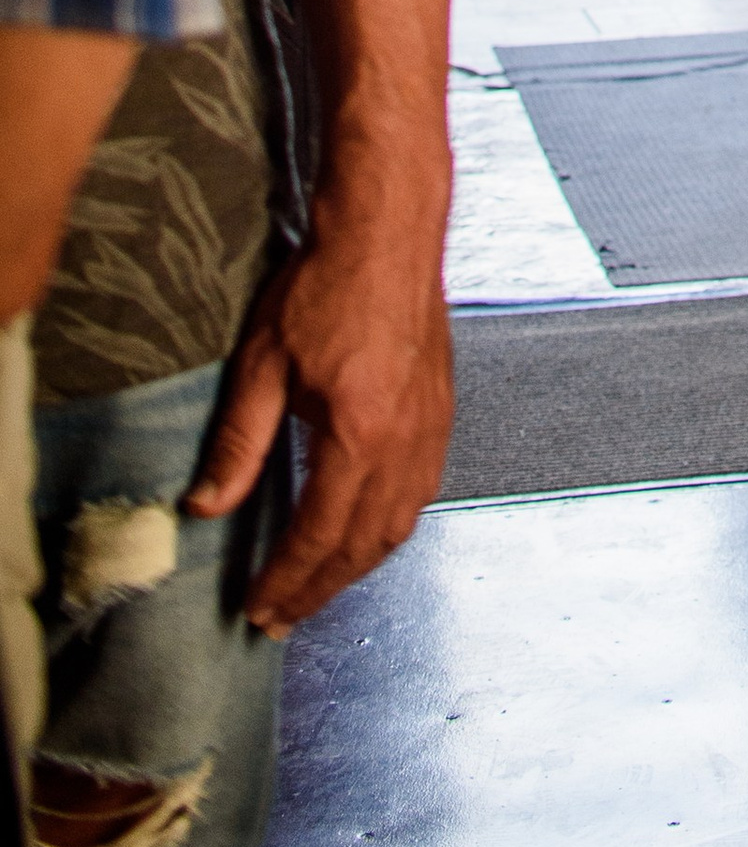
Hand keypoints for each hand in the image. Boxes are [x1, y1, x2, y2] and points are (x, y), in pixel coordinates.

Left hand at [186, 203, 453, 635]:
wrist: (388, 230)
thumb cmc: (327, 286)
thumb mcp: (263, 365)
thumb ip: (238, 444)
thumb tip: (206, 507)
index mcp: (360, 436)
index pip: (319, 535)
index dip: (287, 580)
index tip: (259, 610)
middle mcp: (405, 441)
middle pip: (364, 543)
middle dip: (321, 588)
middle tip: (281, 617)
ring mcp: (431, 426)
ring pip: (401, 523)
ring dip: (358, 564)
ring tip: (319, 585)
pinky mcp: (441, 409)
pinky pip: (423, 489)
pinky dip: (391, 525)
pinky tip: (368, 528)